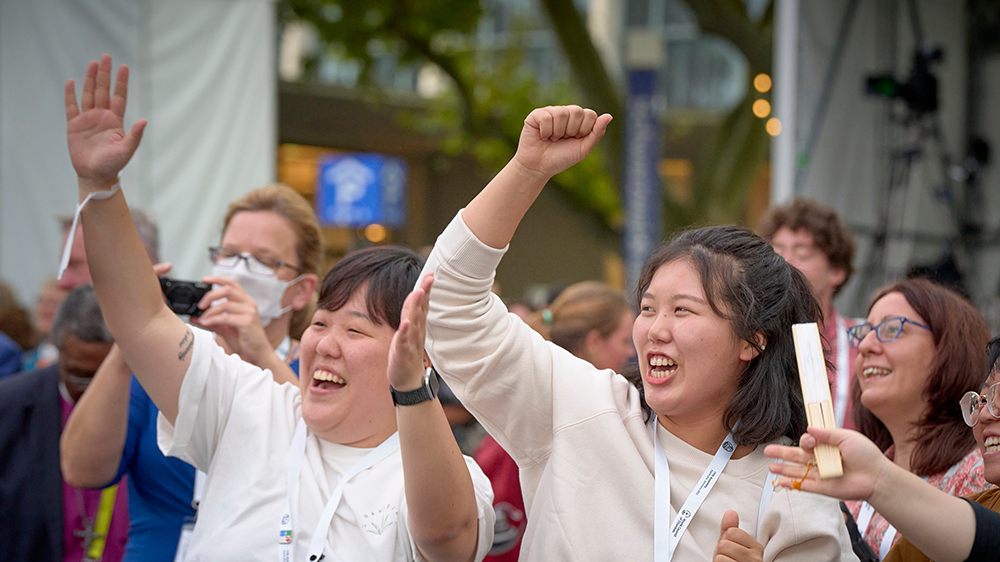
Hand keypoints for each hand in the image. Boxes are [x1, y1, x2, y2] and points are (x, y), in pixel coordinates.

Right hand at [65, 54, 146, 192]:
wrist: (95, 175)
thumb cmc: (113, 165)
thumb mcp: (127, 149)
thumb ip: (135, 135)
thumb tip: (145, 120)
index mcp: (116, 121)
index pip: (119, 97)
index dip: (121, 82)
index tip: (124, 67)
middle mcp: (102, 117)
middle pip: (103, 91)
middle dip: (105, 74)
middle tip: (106, 56)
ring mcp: (88, 120)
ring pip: (89, 94)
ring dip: (91, 79)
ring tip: (93, 63)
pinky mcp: (74, 126)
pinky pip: (72, 107)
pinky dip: (71, 95)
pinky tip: (71, 82)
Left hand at [193, 275, 272, 366]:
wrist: (257, 353)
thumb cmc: (244, 339)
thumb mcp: (225, 327)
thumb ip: (212, 320)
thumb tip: (195, 316)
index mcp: (245, 301)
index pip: (232, 283)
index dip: (218, 279)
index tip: (204, 280)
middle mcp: (249, 303)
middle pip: (228, 289)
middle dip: (211, 295)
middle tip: (200, 304)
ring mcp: (249, 312)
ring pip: (226, 304)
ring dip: (210, 311)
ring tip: (202, 318)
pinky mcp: (247, 322)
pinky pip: (226, 317)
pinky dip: (213, 319)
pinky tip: (206, 323)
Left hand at [387, 273, 433, 391]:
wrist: (408, 381)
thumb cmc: (408, 353)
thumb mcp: (410, 331)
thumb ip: (412, 313)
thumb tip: (418, 295)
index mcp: (418, 326)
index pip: (422, 304)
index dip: (426, 289)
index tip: (432, 274)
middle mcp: (416, 332)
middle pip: (420, 310)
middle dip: (424, 293)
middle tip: (430, 278)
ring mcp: (411, 342)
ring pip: (414, 322)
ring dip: (416, 308)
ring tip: (419, 294)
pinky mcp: (403, 353)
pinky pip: (404, 341)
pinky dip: (405, 332)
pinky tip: (406, 324)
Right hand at [513, 105, 611, 179]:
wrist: (539, 167)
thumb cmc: (561, 158)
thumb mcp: (583, 149)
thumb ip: (597, 133)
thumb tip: (609, 116)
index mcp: (578, 120)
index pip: (590, 114)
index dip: (584, 130)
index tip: (576, 139)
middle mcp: (565, 112)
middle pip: (577, 111)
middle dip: (571, 130)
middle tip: (563, 139)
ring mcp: (550, 112)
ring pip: (561, 113)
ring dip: (557, 132)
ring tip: (552, 139)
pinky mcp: (536, 115)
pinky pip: (546, 117)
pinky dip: (545, 131)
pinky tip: (542, 136)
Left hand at [713, 511, 762, 561]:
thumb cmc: (734, 561)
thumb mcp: (731, 545)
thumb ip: (730, 528)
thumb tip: (730, 512)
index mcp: (756, 548)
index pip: (732, 532)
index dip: (726, 539)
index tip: (731, 549)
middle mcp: (755, 558)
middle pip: (725, 543)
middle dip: (721, 550)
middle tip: (728, 558)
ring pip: (721, 553)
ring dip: (719, 558)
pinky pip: (720, 560)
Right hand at [764, 426, 889, 501]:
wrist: (877, 477)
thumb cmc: (866, 455)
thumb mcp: (846, 437)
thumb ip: (826, 433)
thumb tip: (809, 429)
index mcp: (827, 445)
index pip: (809, 441)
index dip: (806, 439)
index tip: (809, 439)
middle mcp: (822, 459)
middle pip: (797, 455)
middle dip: (782, 452)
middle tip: (767, 450)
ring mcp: (821, 473)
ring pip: (797, 470)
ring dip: (783, 469)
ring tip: (770, 467)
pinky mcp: (822, 487)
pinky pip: (803, 485)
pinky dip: (791, 484)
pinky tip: (780, 482)